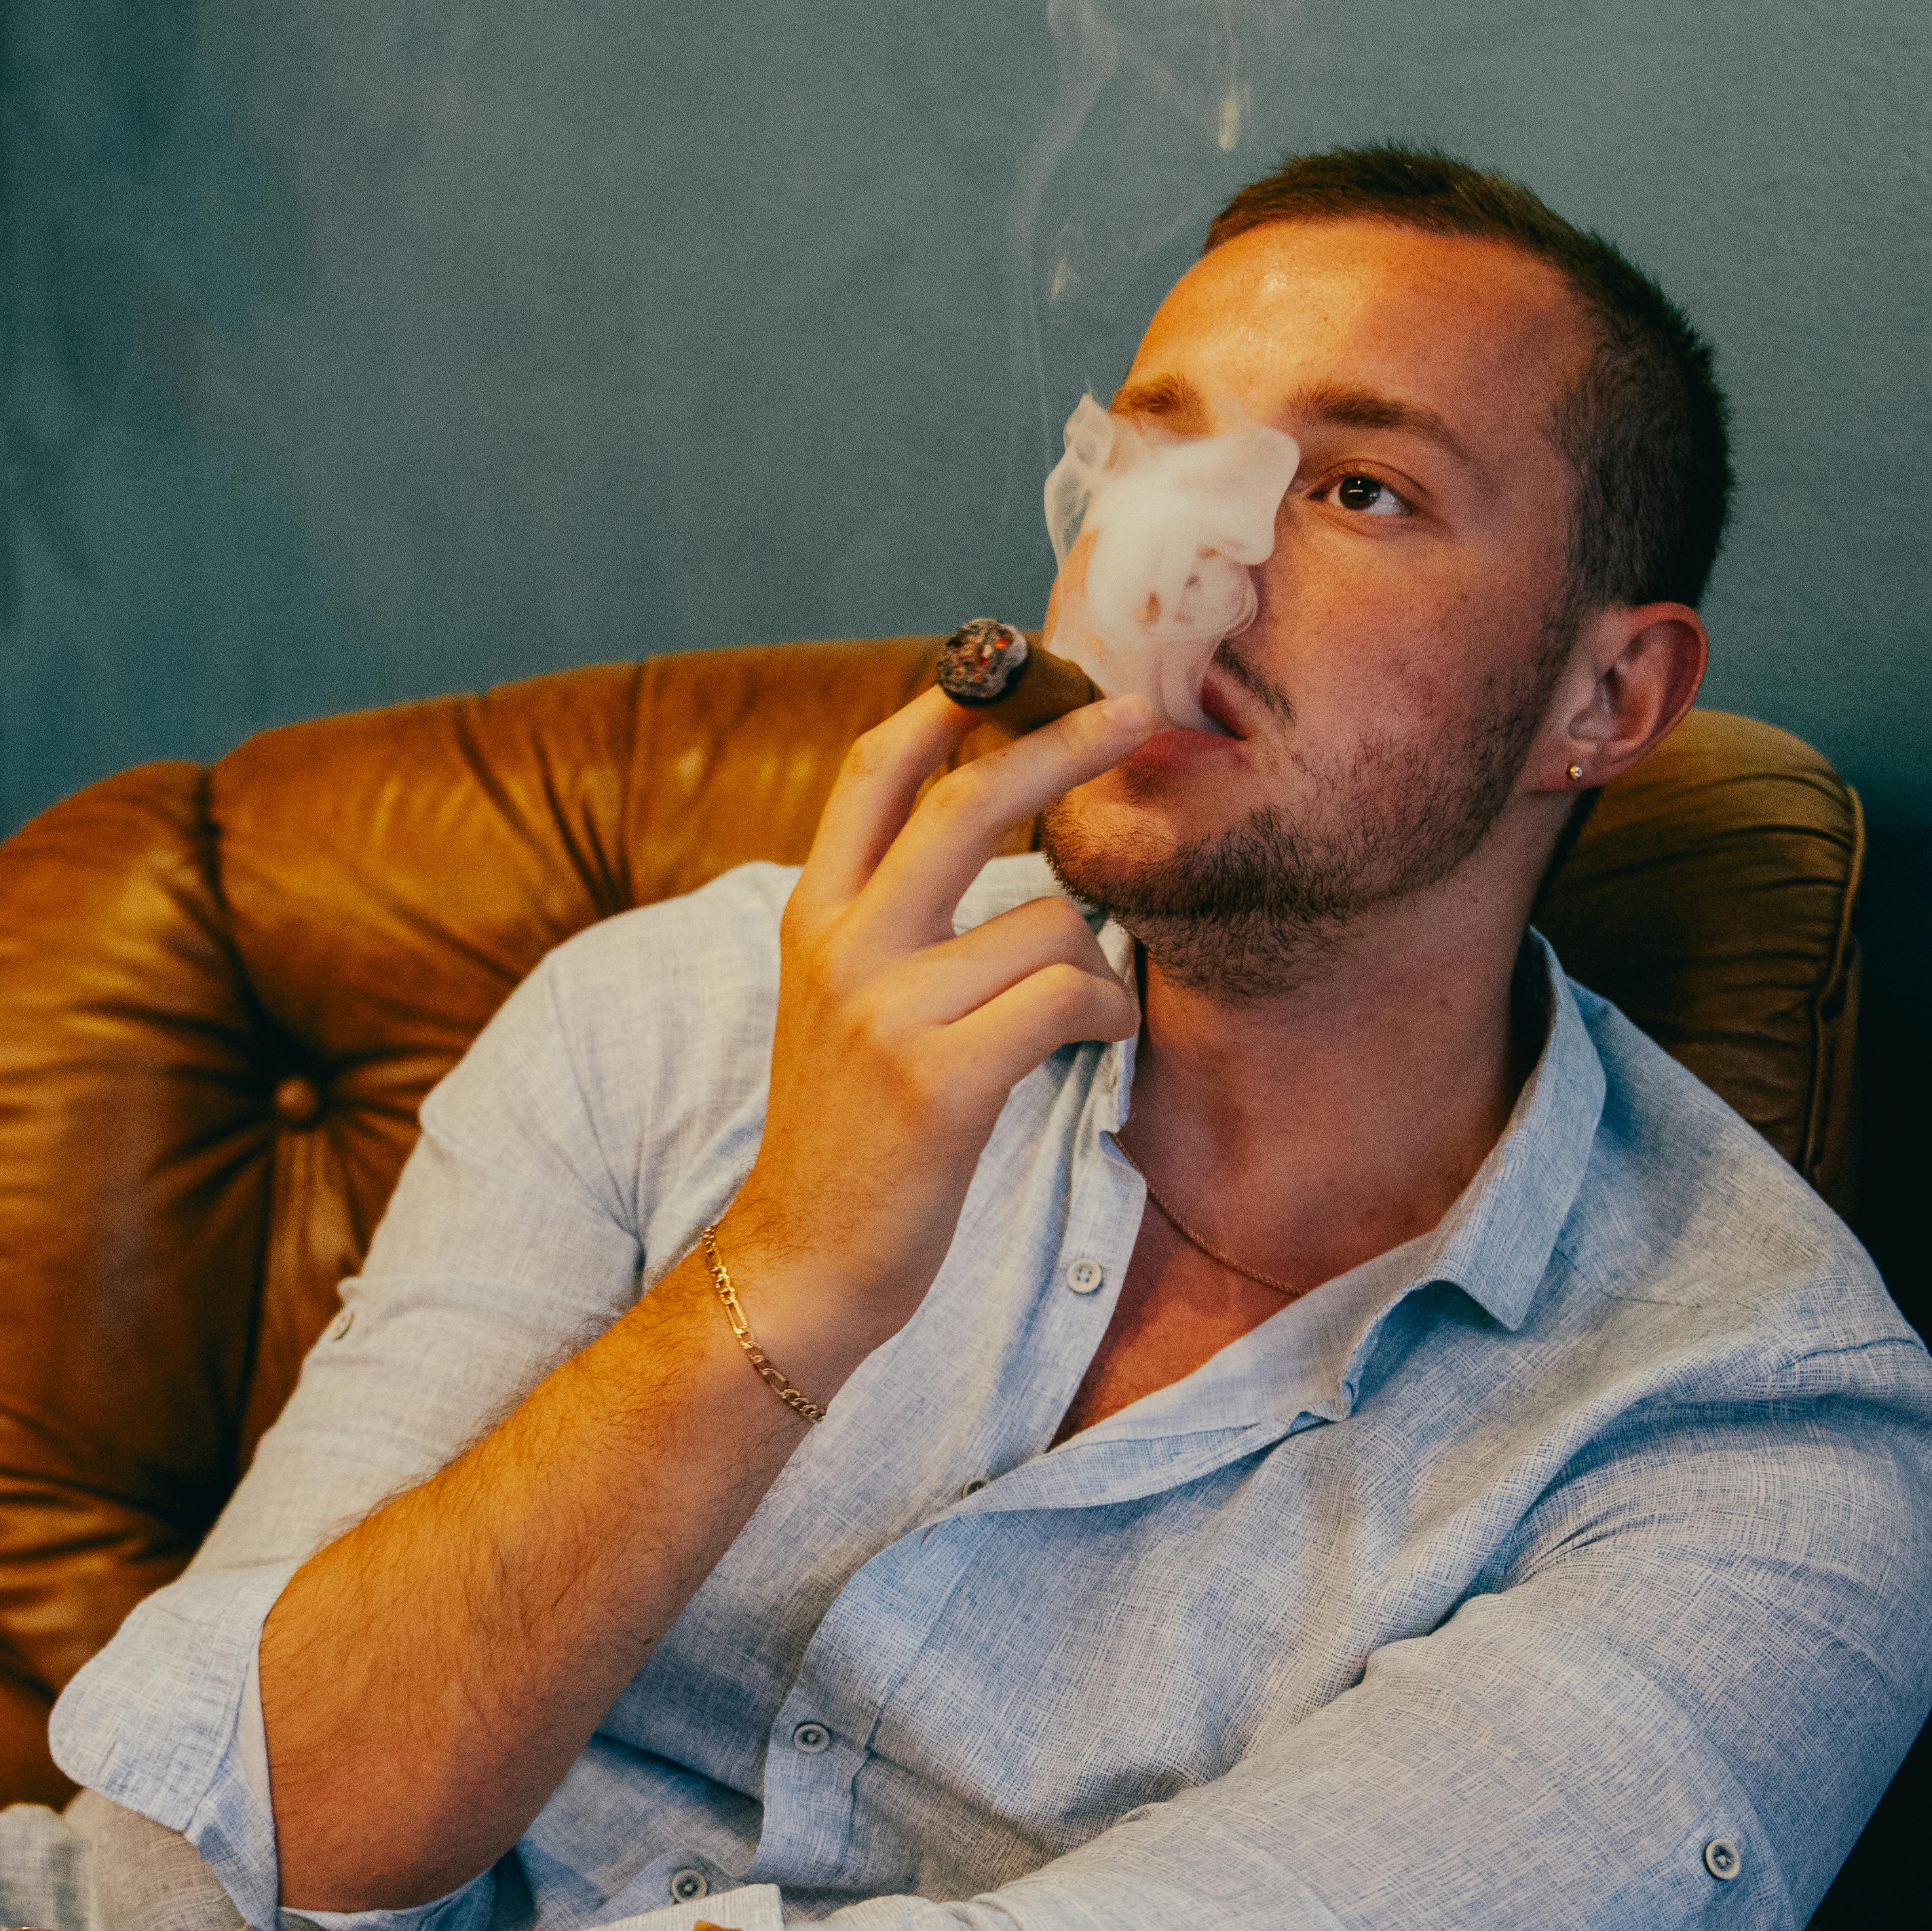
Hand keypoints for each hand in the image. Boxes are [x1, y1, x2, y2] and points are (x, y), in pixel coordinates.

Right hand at [715, 688, 1151, 1370]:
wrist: (797, 1263)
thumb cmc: (846, 1138)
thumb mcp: (837, 1005)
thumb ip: (888, 920)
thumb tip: (981, 830)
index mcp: (813, 918)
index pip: (874, 772)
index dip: (950, 705)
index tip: (1015, 667)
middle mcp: (842, 948)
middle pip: (963, 803)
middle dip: (1063, 747)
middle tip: (1134, 716)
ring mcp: (888, 1011)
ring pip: (1048, 919)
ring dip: (1096, 961)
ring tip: (1087, 1011)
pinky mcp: (941, 1077)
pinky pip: (1069, 996)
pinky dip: (1106, 1013)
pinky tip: (1097, 1042)